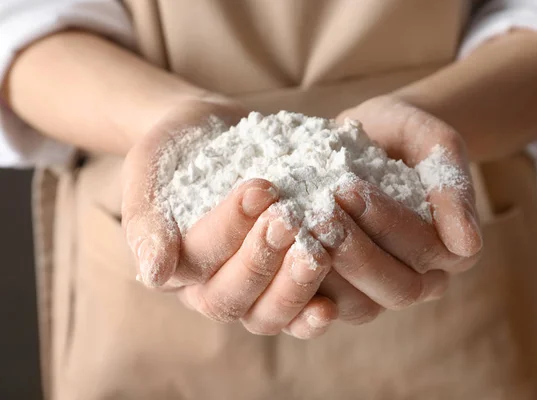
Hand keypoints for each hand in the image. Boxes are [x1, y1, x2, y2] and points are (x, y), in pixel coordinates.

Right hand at [121, 98, 336, 338]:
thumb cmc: (171, 154)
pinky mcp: (286, 282)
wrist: (207, 136)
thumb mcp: (145, 174)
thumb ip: (145, 220)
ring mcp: (253, 289)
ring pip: (270, 314)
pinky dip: (316, 313)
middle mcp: (213, 287)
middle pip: (234, 299)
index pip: (198, 261)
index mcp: (176, 268)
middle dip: (263, 261)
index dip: (229, 231)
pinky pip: (301, 313)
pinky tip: (335, 302)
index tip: (260, 189)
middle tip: (290, 220)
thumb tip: (154, 273)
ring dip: (295, 287)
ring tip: (319, 251)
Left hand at [313, 96, 482, 320]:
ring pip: (359, 307)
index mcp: (451, 250)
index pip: (426, 251)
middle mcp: (421, 278)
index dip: (387, 224)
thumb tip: (468, 245)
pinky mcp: (343, 289)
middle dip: (355, 254)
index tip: (347, 187)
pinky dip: (300, 286)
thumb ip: (453, 186)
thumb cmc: (407, 134)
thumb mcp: (435, 143)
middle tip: (318, 215)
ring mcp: (379, 289)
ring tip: (294, 230)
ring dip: (326, 272)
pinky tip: (276, 252)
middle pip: (396, 289)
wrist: (372, 135)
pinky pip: (324, 306)